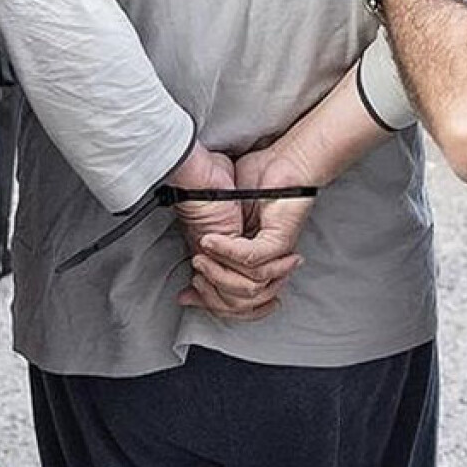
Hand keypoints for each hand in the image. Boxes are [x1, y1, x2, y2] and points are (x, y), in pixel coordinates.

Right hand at [170, 144, 285, 321]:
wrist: (278, 163)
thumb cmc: (249, 185)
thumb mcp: (218, 224)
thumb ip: (209, 249)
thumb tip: (188, 268)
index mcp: (250, 264)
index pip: (234, 302)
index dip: (209, 303)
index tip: (186, 295)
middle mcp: (264, 264)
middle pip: (241, 303)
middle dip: (212, 294)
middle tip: (197, 276)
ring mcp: (274, 254)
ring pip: (249, 286)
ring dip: (218, 272)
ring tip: (203, 254)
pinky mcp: (280, 240)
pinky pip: (252, 258)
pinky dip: (228, 251)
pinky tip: (211, 241)